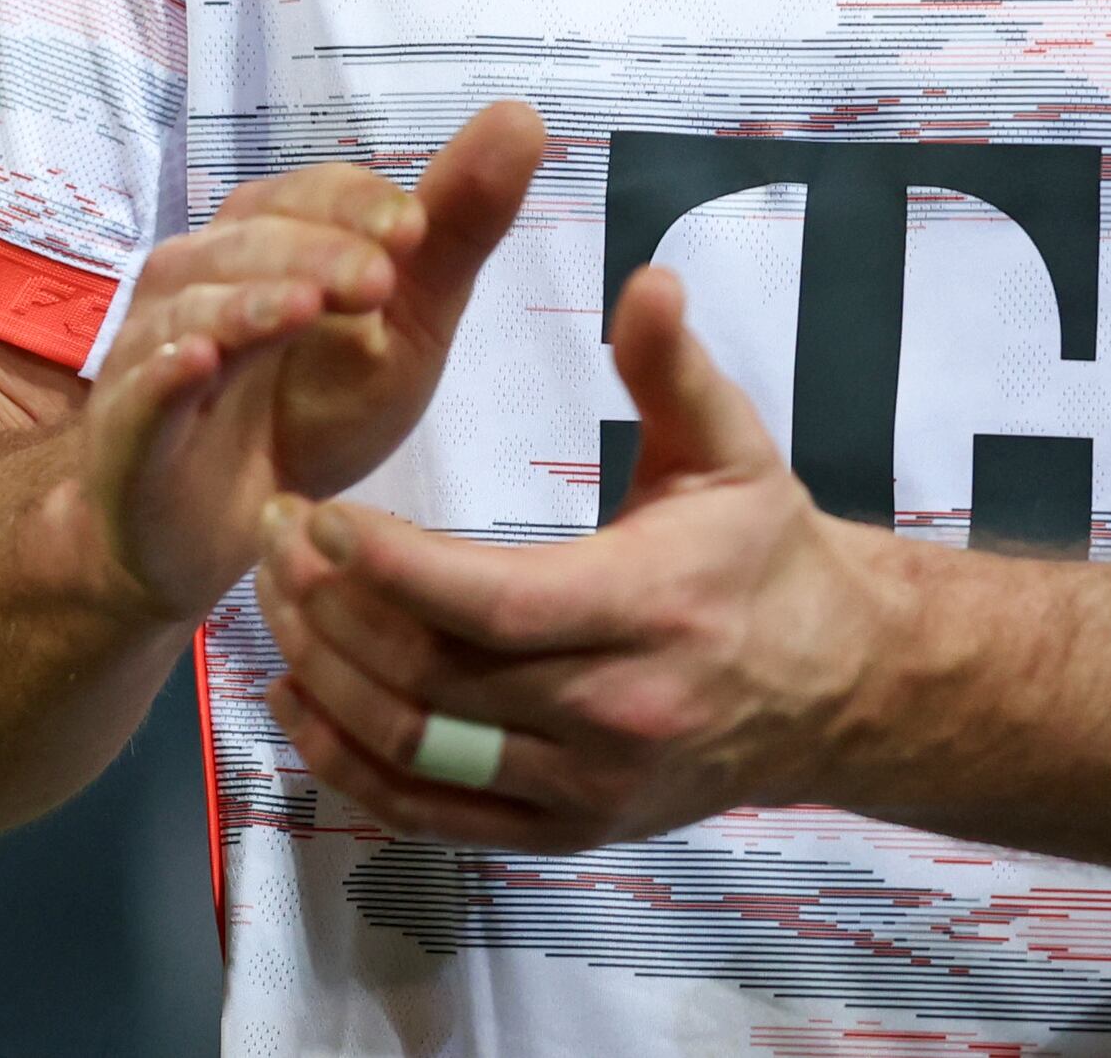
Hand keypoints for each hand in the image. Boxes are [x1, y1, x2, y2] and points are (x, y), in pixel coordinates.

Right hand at [69, 101, 545, 623]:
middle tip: (380, 279)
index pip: (310, 196)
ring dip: (248, 302)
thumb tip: (523, 114)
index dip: (359, 204)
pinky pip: (138, 394)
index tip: (417, 229)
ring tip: (301, 307)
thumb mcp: (406, 327)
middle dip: (316, 250)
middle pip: (251, 241)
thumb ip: (456, 232)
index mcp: (268, 240)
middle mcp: (200, 278)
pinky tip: (196, 362)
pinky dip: (162, 374)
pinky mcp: (127, 430)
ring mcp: (154, 350)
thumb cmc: (312, 411)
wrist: (224, 528)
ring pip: (192, 306)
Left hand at [251, 261, 889, 849]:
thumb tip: (646, 278)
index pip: (493, 604)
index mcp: (651, 609)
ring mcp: (584, 789)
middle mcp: (615, 715)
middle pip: (434, 680)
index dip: (391, 567)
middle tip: (273, 534)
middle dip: (332, 609)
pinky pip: (430, 812)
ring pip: (418, 750)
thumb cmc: (767, 555)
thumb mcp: (733, 446)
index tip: (317, 513)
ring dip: (325, 678)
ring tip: (273, 598)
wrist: (837, 686)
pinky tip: (298, 698)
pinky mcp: (562, 832)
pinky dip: (348, 765)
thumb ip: (674, 365)